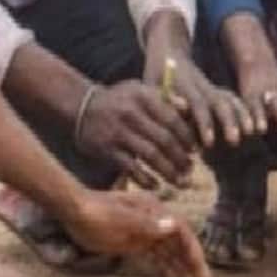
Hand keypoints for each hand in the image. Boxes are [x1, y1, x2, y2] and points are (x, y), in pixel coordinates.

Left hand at [63, 189, 211, 276]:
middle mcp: (154, 220)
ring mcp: (144, 232)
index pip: (181, 231)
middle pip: (179, 242)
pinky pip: (155, 255)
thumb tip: (173, 224)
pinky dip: (165, 266)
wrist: (75, 211)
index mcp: (155, 211)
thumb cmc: (97, 212)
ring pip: (169, 250)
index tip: (200, 269)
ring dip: (181, 266)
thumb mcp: (121, 218)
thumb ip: (146, 224)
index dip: (192, 250)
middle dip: (192, 262)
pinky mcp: (134, 242)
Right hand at [74, 81, 197, 190]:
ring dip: (168, 171)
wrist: (81, 107)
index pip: (173, 119)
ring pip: (151, 155)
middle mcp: (132, 113)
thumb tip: (191, 113)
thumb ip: (165, 101)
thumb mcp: (140, 91)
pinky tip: (156, 185)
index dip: (187, 137)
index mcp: (144, 96)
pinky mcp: (107, 149)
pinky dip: (145, 179)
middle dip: (181, 158)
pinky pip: (131, 168)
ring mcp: (119, 132)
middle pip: (164, 140)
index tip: (195, 150)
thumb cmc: (119, 100)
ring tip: (180, 182)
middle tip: (190, 170)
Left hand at [152, 51, 254, 150]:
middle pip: (220, 101)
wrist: (168, 51)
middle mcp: (202, 86)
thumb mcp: (152, 86)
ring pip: (230, 99)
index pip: (197, 104)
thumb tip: (178, 112)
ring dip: (242, 115)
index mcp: (184, 86)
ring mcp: (212, 87)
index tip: (208, 143)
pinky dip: (244, 111)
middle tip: (235, 141)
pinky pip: (234, 99)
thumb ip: (166, 99)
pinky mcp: (217, 91)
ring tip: (253, 132)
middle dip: (229, 121)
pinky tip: (254, 125)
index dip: (204, 123)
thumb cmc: (155, 75)